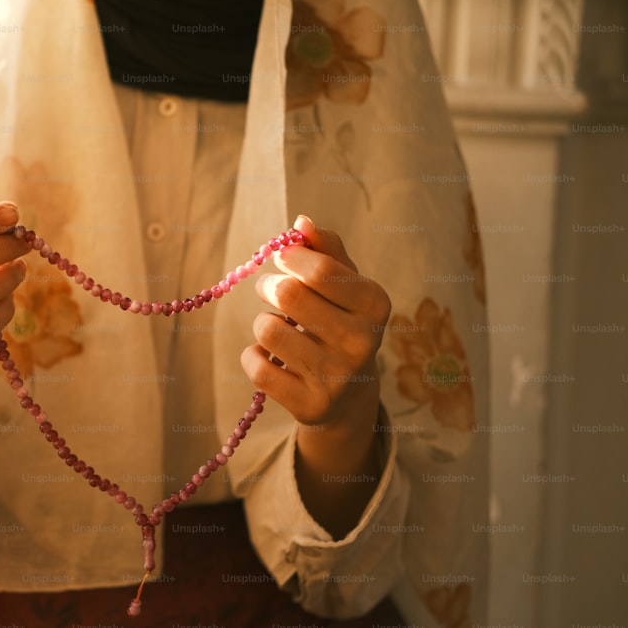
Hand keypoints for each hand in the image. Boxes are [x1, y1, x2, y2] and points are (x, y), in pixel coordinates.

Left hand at [241, 215, 389, 429]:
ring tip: (276, 328)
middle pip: (289, 295)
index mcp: (375, 305)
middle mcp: (362, 343)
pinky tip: (268, 357)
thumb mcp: (344, 285)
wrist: (348, 395)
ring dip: (262, 323)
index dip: (290, 257)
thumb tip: (302, 222)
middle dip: (268, 285)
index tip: (281, 257)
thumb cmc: (340, 321)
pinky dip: (253, 356)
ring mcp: (337, 378)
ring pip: (268, 330)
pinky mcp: (310, 405)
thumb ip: (325, 249)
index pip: (321, 269)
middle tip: (269, 289)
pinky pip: (258, 367)